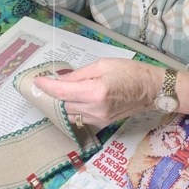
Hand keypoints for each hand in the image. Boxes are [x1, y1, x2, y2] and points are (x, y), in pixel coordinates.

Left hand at [33, 58, 162, 126]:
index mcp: (95, 91)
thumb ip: (79, 74)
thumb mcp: (102, 65)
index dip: (46, 86)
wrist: (151, 90)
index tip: (37, 80)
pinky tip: (77, 98)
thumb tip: (61, 80)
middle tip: (49, 82)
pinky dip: (75, 108)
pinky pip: (80, 117)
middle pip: (63, 104)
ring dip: (64, 102)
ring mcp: (99, 119)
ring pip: (70, 113)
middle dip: (55, 94)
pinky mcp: (102, 123)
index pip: (62, 91)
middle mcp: (95, 109)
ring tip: (64, 90)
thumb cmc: (130, 72)